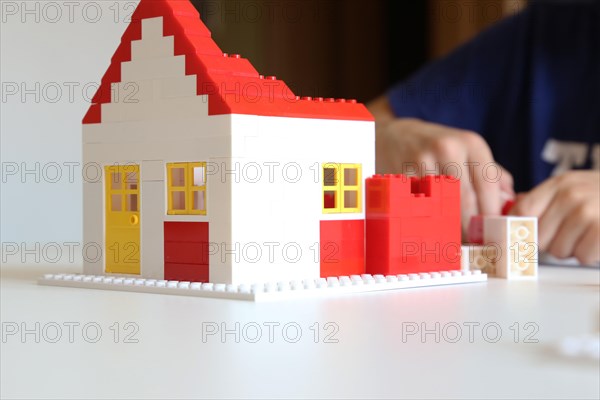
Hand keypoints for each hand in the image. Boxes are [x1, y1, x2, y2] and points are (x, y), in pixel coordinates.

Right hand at [368, 96, 513, 229]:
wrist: (396, 136)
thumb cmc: (439, 149)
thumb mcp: (470, 152)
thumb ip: (493, 178)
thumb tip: (508, 208)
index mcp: (471, 144)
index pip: (488, 186)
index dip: (491, 214)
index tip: (494, 234)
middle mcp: (447, 149)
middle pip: (465, 201)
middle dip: (471, 227)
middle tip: (475, 244)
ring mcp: (421, 162)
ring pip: (440, 208)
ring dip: (449, 229)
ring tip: (454, 240)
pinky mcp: (400, 176)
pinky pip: (419, 209)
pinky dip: (427, 223)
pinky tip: (431, 228)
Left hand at [510, 170, 599, 265]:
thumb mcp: (572, 187)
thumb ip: (541, 200)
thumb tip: (507, 216)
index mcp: (559, 184)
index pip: (522, 211)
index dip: (517, 229)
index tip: (519, 238)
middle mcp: (572, 195)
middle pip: (538, 237)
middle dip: (551, 242)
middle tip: (569, 234)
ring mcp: (589, 212)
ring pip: (559, 251)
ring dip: (572, 249)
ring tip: (586, 235)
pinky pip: (582, 257)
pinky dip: (589, 255)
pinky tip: (597, 241)